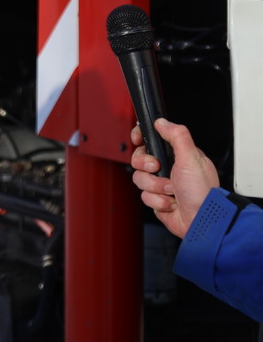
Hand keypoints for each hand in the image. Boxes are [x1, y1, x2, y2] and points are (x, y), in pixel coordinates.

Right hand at [131, 118, 219, 238]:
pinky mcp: (157, 199)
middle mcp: (169, 168)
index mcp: (178, 155)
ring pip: (140, 178)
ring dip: (155, 186)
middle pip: (140, 158)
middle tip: (157, 168)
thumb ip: (177, 136)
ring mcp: (162, 184)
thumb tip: (162, 121)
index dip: (142, 138)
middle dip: (146, 165)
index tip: (138, 139)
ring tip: (171, 191)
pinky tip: (171, 202)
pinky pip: (144, 196)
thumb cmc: (202, 192)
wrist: (202, 220)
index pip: (153, 139)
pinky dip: (157, 200)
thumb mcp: (192, 159)